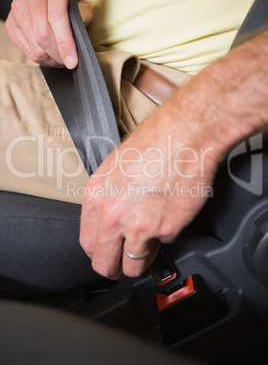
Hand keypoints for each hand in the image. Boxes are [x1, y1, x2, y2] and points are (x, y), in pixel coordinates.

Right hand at [5, 0, 92, 67]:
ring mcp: (19, 5)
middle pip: (43, 35)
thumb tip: (75, 45)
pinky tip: (49, 54)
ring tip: (61, 57)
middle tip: (68, 62)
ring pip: (35, 46)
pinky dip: (41, 59)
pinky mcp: (11, 22)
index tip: (72, 62)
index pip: (56, 17)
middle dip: (58, 55)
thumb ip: (82, 23)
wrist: (56, 0)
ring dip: (51, 59)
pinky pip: (26, 50)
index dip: (65, 43)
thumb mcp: (84, 10)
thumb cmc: (74, 6)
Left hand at [80, 30, 267, 279]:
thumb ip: (109, 198)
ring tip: (148, 251)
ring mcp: (138, 225)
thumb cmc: (154, 141)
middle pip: (104, 263)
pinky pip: (164, 244)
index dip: (99, 254)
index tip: (108, 255)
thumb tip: (113, 219)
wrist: (185, 134)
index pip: (87, 243)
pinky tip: (169, 217)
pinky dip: (167, 237)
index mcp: (96, 197)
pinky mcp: (166, 230)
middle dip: (114, 269)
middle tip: (123, 267)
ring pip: (133, 266)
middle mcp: (112, 215)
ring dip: (140, 263)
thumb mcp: (115, 166)